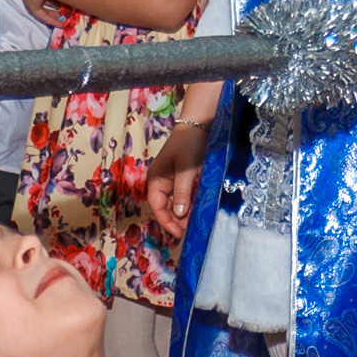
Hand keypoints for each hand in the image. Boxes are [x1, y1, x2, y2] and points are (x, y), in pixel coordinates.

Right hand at [147, 115, 210, 241]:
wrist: (200, 123)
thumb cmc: (190, 143)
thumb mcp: (186, 168)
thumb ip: (182, 191)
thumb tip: (180, 214)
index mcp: (156, 179)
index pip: (157, 206)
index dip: (167, 222)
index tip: (179, 233)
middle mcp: (161, 182)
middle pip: (166, 208)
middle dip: (177, 220)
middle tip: (191, 229)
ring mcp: (172, 181)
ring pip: (176, 204)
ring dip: (185, 214)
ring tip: (196, 221)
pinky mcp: (183, 178)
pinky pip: (184, 196)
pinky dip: (190, 204)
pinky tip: (198, 210)